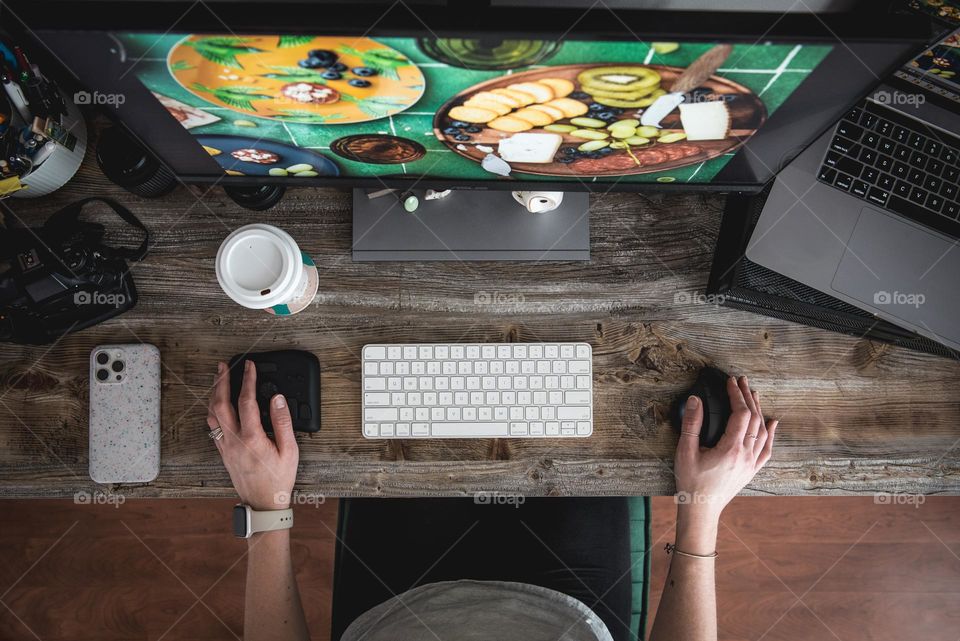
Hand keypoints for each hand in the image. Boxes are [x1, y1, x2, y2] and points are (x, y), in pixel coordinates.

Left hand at [207, 360, 298, 510]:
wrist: (262, 503)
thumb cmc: (278, 479)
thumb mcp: (289, 451)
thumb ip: (282, 422)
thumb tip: (277, 399)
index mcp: (251, 438)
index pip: (246, 401)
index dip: (247, 380)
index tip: (249, 366)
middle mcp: (234, 440)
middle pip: (220, 403)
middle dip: (222, 381)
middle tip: (224, 366)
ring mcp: (225, 447)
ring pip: (212, 414)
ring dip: (214, 394)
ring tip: (219, 380)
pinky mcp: (223, 452)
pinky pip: (212, 426)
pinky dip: (213, 410)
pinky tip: (217, 405)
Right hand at [674, 376, 778, 519]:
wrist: (701, 509)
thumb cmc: (691, 482)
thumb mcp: (685, 452)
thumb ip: (691, 424)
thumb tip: (695, 400)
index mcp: (731, 448)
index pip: (740, 413)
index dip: (737, 394)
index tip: (731, 382)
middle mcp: (745, 455)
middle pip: (754, 419)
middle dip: (748, 397)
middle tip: (742, 382)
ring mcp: (751, 464)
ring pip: (762, 432)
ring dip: (759, 411)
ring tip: (753, 395)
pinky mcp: (751, 470)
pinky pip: (767, 449)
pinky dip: (771, 434)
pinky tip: (772, 423)